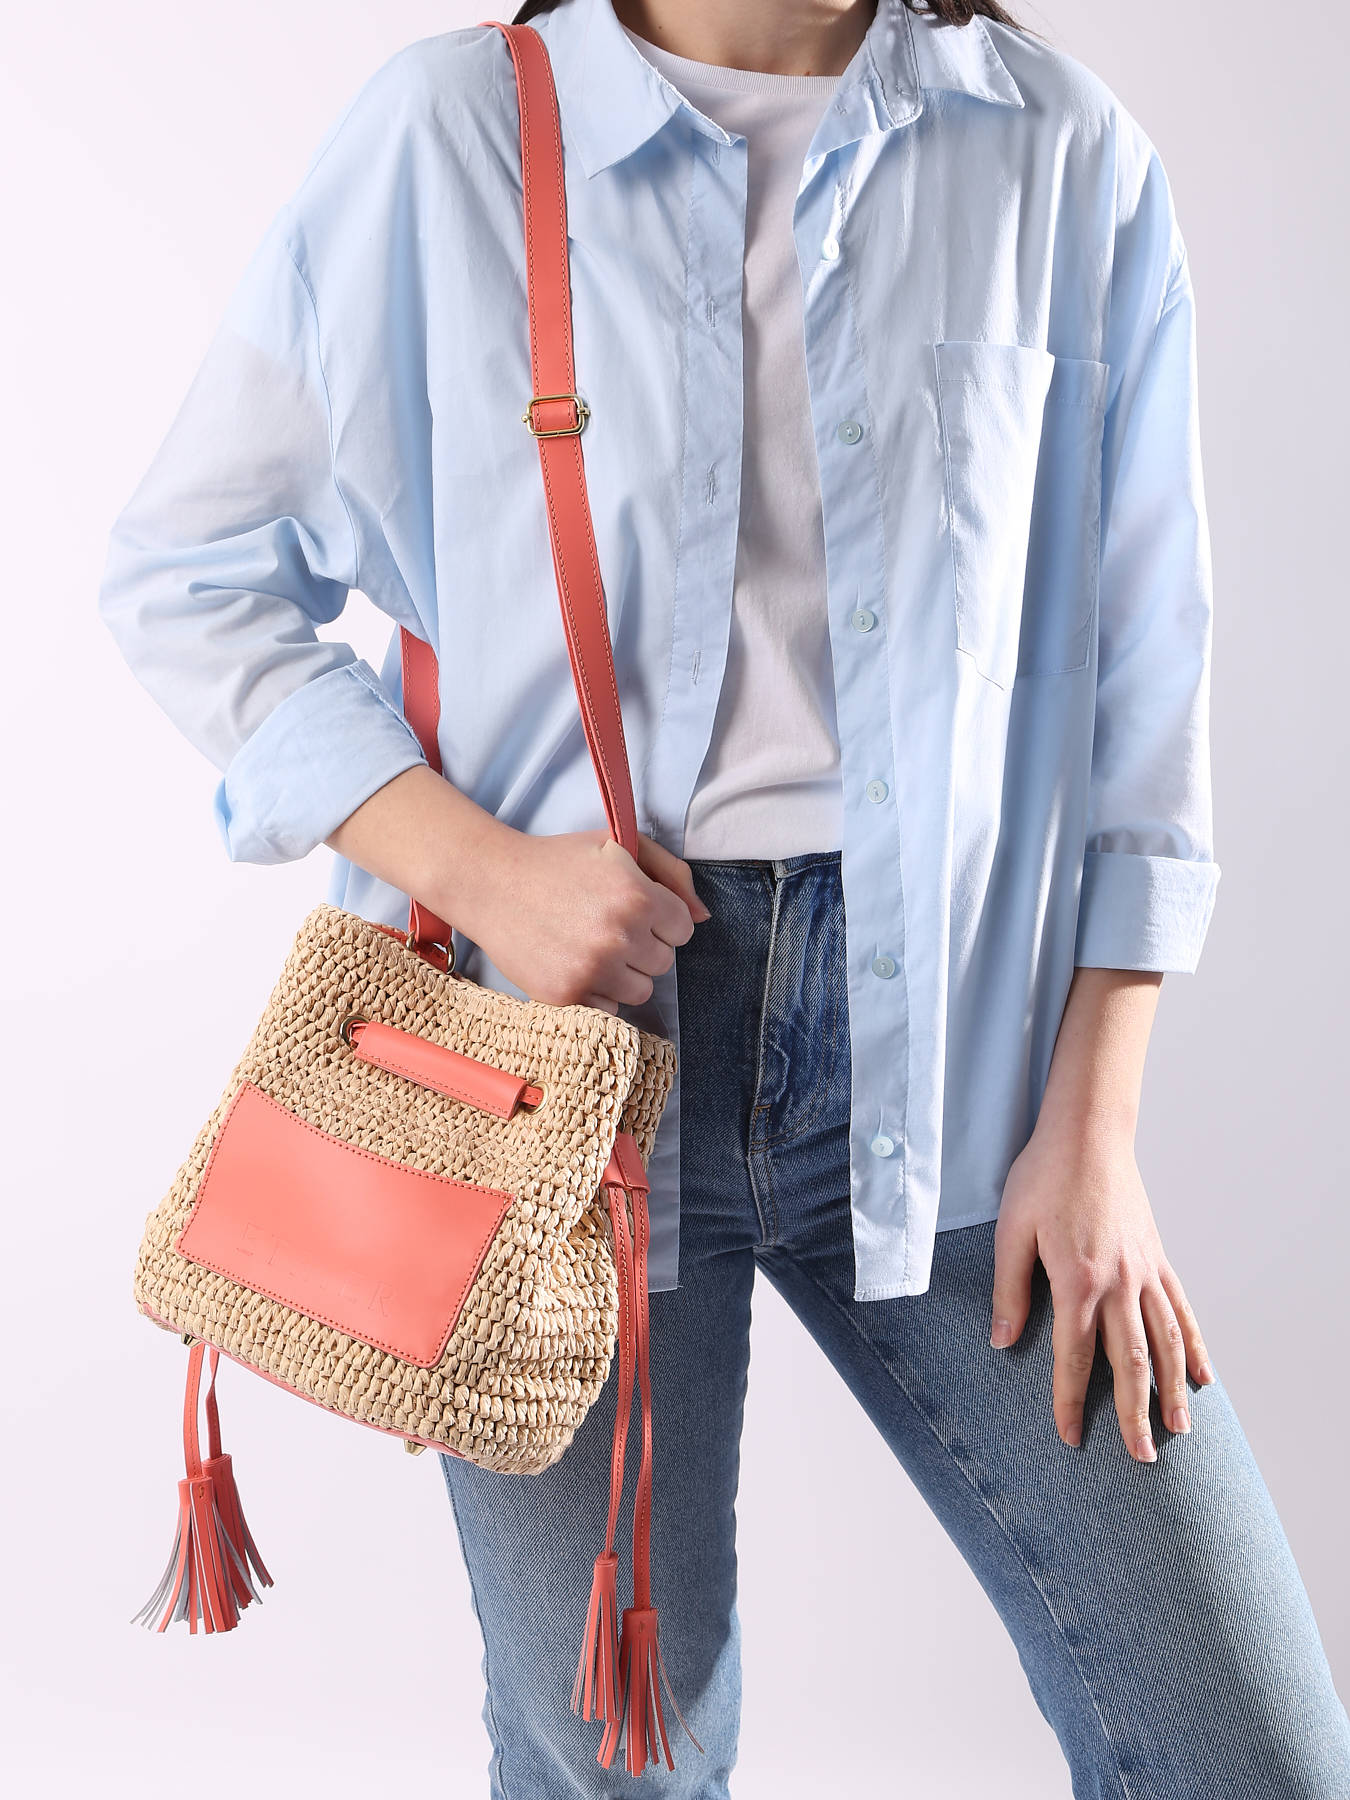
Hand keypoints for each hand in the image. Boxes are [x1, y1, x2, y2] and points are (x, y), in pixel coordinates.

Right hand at [450, 824, 710, 1012]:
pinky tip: (576, 965)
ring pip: (641, 991)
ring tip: (594, 947)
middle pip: (665, 963)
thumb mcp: (618, 846)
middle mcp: (618, 936)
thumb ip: (671, 873)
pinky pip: (609, 1009)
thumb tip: (705, 916)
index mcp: (636, 896)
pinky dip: (598, 993)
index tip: (635, 909)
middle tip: (608, 926)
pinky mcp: (566, 995)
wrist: (490, 882)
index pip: (684, 928)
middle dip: (644, 945)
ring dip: (625, 973)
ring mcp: (591, 970)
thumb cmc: (557, 860)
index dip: (661, 917)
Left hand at [989, 1121, 1215, 1460]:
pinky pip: (1182, 1310)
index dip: (1069, 1401)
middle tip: (1142, 1458)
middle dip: (1134, 1414)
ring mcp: (1145, 1271)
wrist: (1088, 1133)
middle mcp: (1118, 1282)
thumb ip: (1009, 1290)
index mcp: (1077, 1280)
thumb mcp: (1011, 1231)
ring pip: (1166, 1342)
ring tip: (1180, 1431)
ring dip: (1174, 1390)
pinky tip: (1205, 1376)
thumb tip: (1000, 1343)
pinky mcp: (1158, 1258)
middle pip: (1131, 1361)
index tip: (1070, 1437)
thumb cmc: (1043, 1177)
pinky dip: (1195, 1345)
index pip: (1074, 1356)